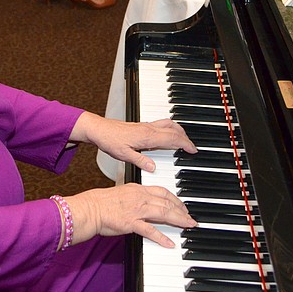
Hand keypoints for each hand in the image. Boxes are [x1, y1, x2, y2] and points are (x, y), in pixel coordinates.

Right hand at [65, 184, 195, 248]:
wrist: (90, 209)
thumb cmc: (101, 203)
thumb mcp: (123, 193)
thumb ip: (136, 197)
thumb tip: (146, 204)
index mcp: (138, 189)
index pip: (163, 191)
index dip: (176, 199)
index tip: (182, 205)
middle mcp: (140, 197)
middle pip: (167, 202)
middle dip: (182, 210)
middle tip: (190, 218)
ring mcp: (136, 210)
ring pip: (163, 213)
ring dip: (179, 220)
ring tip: (188, 226)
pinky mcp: (131, 223)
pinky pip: (150, 230)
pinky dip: (161, 237)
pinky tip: (170, 243)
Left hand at [69, 112, 196, 172]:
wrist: (99, 129)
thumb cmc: (109, 141)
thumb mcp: (124, 155)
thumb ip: (140, 161)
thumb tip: (153, 167)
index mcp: (147, 136)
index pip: (172, 139)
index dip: (185, 144)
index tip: (193, 150)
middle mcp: (149, 129)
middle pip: (174, 130)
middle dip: (185, 138)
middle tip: (192, 147)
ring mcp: (146, 125)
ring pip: (168, 124)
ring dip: (179, 130)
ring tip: (184, 139)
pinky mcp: (141, 125)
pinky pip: (161, 124)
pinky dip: (170, 128)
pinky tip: (167, 134)